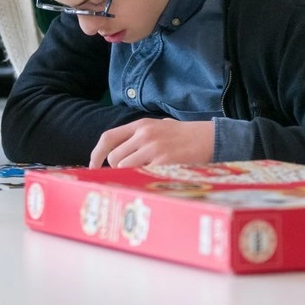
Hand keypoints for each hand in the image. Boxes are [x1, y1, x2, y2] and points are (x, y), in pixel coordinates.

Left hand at [89, 118, 214, 168]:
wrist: (211, 138)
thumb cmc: (185, 136)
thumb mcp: (160, 128)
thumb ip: (140, 137)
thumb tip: (119, 154)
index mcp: (141, 125)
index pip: (108, 137)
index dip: (96, 154)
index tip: (93, 167)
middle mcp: (144, 134)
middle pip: (114, 157)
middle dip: (117, 169)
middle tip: (130, 174)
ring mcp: (153, 147)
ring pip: (124, 167)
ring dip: (131, 175)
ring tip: (147, 175)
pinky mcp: (163, 161)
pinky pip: (141, 174)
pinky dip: (143, 179)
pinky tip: (155, 179)